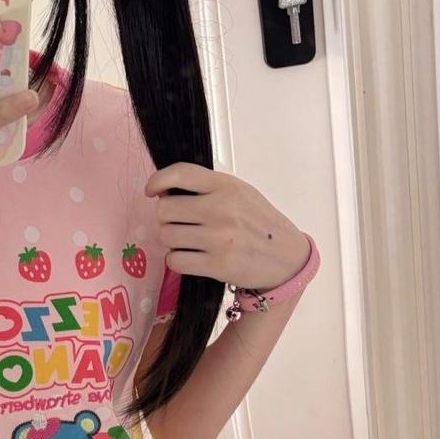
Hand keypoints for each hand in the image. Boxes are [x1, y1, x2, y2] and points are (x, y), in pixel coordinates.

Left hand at [145, 163, 310, 292]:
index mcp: (227, 186)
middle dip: (166, 219)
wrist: (286, 258)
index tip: (152, 191)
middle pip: (165, 210)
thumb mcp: (241, 194)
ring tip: (189, 242)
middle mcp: (221, 209)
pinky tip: (191, 257)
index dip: (158, 180)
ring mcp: (218, 238)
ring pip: (167, 236)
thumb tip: (165, 193)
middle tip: (180, 224)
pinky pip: (175, 261)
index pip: (181, 173)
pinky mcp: (217, 265)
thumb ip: (208, 189)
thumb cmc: (259, 224)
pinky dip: (177, 260)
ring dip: (172, 241)